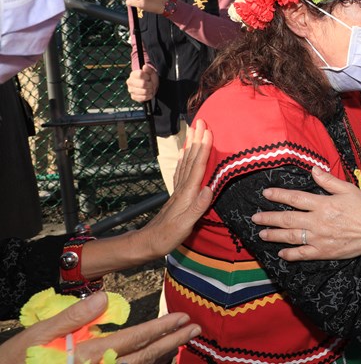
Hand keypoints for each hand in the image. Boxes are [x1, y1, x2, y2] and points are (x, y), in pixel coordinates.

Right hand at [0, 292, 199, 363]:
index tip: (181, 318)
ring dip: (163, 352)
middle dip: (171, 341)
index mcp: (86, 354)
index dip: (159, 329)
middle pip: (142, 356)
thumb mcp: (37, 334)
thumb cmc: (18, 358)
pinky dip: (145, 361)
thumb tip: (102, 297)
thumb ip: (71, 317)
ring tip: (185, 337)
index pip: (132, 339)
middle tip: (194, 328)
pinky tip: (159, 352)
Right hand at [127, 65, 158, 102]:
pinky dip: (148, 96)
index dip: (147, 76)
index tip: (149, 77)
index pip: (140, 74)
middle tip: (151, 84)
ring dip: (150, 90)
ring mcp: (130, 90)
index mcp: (133, 74)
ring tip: (150, 88)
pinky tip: (148, 93)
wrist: (151, 86)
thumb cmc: (150, 78)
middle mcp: (130, 82)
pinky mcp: (133, 97)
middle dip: (150, 84)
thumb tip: (144, 67)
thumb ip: (148, 69)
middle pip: (143, 84)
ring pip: (144, 91)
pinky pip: (143, 98)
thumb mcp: (151, 72)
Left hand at [141, 119, 213, 257]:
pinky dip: (185, 158)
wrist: (148, 243)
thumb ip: (197, 208)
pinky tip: (186, 153)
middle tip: (201, 121)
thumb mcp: (184, 226)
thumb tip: (209, 188)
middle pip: (191, 159)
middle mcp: (182, 188)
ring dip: (191, 145)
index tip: (208, 131)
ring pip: (186, 162)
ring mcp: (178, 191)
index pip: (197, 167)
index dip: (204, 148)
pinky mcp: (177, 195)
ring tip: (194, 131)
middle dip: (197, 140)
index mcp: (187, 194)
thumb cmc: (167, 237)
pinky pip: (182, 171)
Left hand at [251, 167, 360, 260]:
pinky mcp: (323, 251)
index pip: (295, 198)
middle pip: (287, 218)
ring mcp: (318, 238)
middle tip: (255, 217)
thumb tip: (313, 170)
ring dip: (274, 235)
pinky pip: (302, 254)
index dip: (279, 195)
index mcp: (323, 204)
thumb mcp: (348, 190)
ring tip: (262, 233)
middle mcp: (317, 221)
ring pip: (290, 236)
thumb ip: (329, 181)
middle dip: (269, 217)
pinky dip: (290, 254)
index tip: (266, 194)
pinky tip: (281, 253)